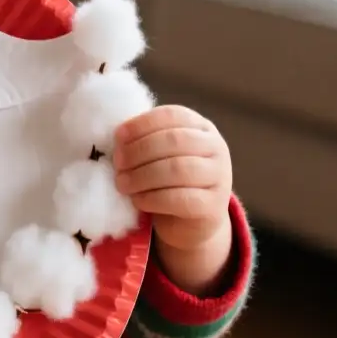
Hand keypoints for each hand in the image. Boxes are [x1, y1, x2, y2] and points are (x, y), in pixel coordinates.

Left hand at [113, 105, 233, 294]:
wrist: (194, 221)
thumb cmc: (171, 180)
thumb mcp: (163, 154)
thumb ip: (147, 141)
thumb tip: (117, 137)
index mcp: (201, 127)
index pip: (172, 115)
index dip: (142, 124)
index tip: (118, 136)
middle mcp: (216, 147)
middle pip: (175, 141)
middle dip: (139, 150)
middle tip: (117, 163)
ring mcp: (219, 177)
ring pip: (178, 169)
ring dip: (142, 175)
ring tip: (122, 183)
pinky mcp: (213, 206)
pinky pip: (181, 199)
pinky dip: (153, 198)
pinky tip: (137, 199)